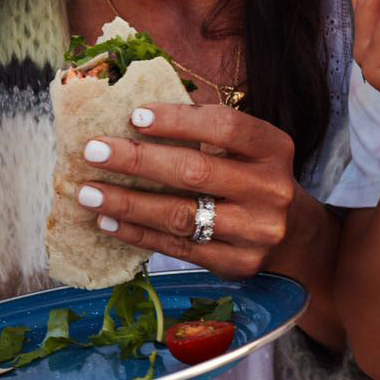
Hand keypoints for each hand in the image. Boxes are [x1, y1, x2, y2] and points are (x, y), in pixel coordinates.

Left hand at [73, 104, 298, 277]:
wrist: (290, 233)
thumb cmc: (251, 176)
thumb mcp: (245, 148)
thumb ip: (204, 131)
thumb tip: (132, 118)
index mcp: (273, 148)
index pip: (225, 127)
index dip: (178, 120)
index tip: (134, 115)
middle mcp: (270, 189)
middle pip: (195, 172)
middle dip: (137, 160)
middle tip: (93, 151)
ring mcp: (255, 231)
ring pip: (181, 215)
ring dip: (128, 203)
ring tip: (88, 193)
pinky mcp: (237, 263)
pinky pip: (178, 248)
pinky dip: (139, 234)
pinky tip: (109, 222)